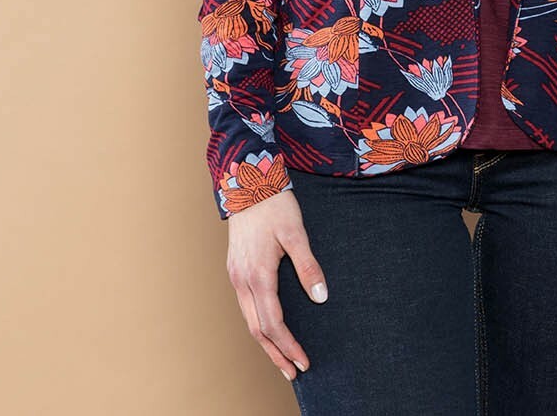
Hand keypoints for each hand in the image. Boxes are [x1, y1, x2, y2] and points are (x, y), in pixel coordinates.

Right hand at [226, 186, 329, 380]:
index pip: (273, 324)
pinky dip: (258, 324)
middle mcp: (242, 281)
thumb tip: (321, 296)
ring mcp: (236, 276)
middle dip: (276, 354)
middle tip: (294, 372)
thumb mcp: (296, 233)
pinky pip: (245, 306)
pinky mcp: (235, 269)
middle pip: (258, 330)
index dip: (289, 346)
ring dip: (266, 342)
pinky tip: (269, 327)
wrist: (247, 183)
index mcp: (258, 275)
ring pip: (249, 320)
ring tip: (282, 358)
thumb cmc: (274, 205)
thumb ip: (308, 266)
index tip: (304, 361)